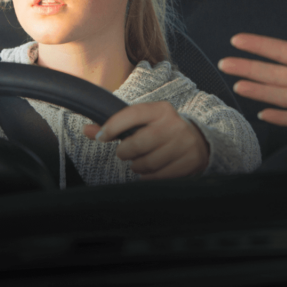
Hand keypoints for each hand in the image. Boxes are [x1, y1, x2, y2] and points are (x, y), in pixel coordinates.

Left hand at [83, 101, 209, 179]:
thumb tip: (87, 130)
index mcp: (161, 110)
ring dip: (137, 166)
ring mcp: (184, 144)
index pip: (131, 115)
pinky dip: (149, 176)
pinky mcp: (189, 162)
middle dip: (124, 152)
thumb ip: (116, 126)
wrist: (200, 141)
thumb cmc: (163, 131)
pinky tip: (152, 170)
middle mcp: (174, 124)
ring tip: (141, 161)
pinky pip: (157, 176)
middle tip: (125, 153)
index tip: (101, 137)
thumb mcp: (143, 123)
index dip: (112, 127)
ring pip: (146, 163)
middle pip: (136, 144)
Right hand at [218, 21, 286, 130]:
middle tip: (224, 62)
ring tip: (238, 85)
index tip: (237, 40)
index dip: (259, 45)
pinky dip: (280, 118)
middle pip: (272, 73)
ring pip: (279, 95)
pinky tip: (263, 115)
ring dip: (258, 90)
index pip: (280, 51)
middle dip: (248, 67)